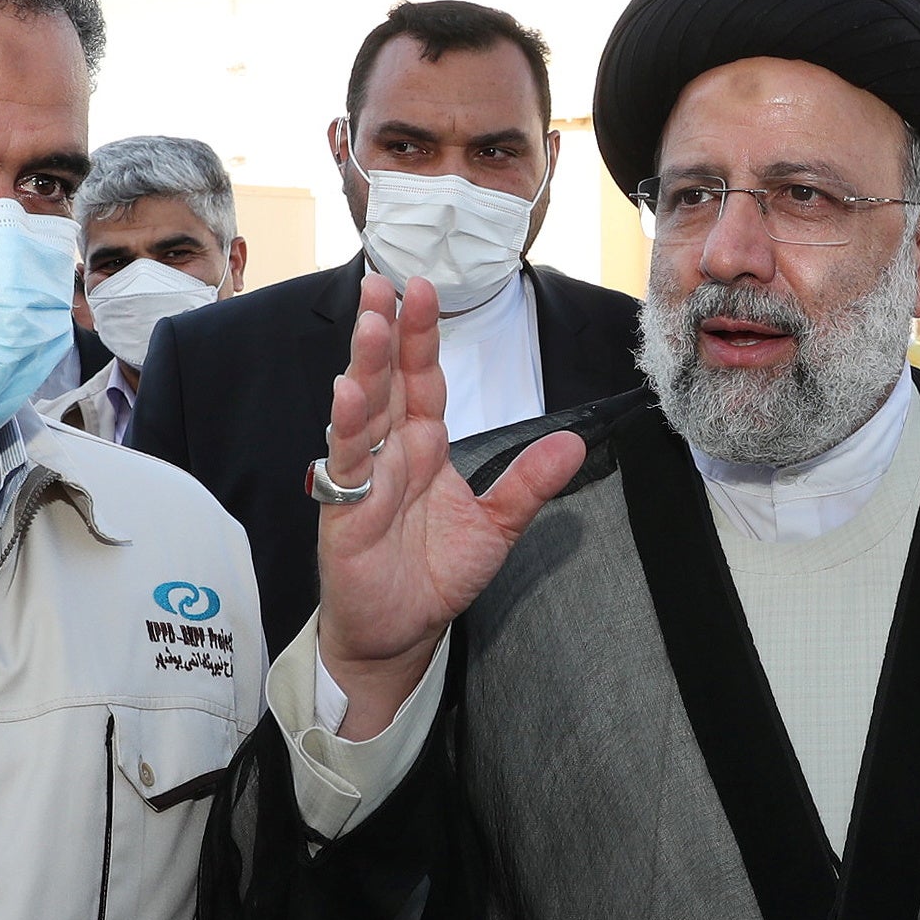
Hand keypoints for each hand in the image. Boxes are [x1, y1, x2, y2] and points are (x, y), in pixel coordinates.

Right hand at [316, 274, 584, 735]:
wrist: (400, 635)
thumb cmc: (435, 576)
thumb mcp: (497, 527)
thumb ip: (529, 484)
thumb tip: (574, 442)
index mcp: (425, 447)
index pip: (424, 380)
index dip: (422, 337)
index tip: (422, 289)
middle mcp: (392, 453)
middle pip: (389, 382)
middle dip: (388, 333)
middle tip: (387, 284)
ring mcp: (364, 479)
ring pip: (363, 412)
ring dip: (365, 367)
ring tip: (372, 324)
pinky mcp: (345, 513)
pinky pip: (346, 465)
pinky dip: (347, 430)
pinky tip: (349, 395)